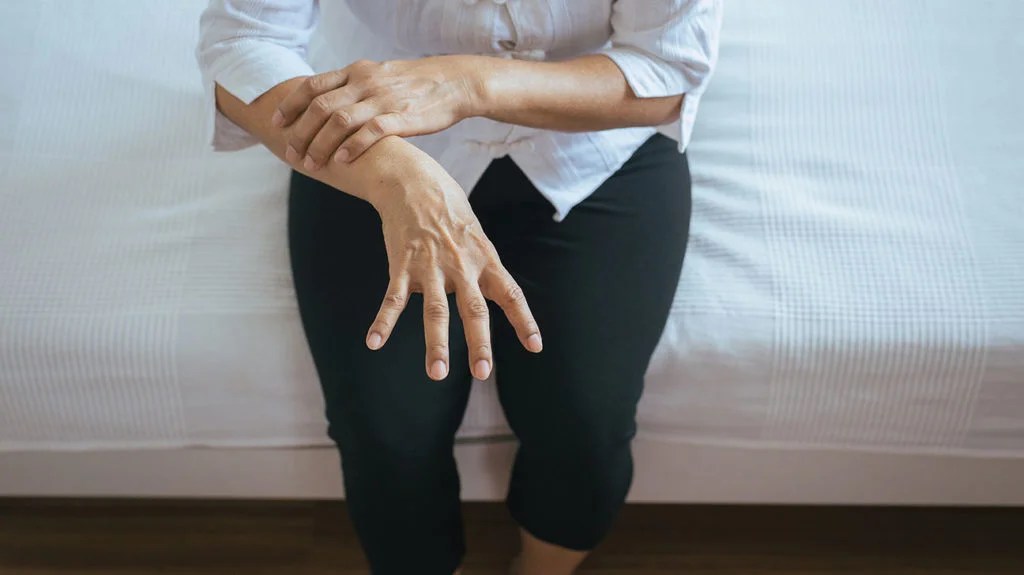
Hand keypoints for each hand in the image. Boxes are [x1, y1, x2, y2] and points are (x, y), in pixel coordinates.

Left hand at [274, 56, 483, 168]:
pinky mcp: (401, 117)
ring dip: (320, 144)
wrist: (454, 83)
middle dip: (300, 131)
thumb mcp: (379, 75)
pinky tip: (340, 160)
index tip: (276, 121)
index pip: (313, 85)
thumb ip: (354, 86)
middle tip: (290, 151)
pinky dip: (351, 147)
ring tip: (311, 163)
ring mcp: (383, 99)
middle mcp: (365, 83)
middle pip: (321, 106)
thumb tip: (329, 102)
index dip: (291, 104)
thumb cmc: (414, 84)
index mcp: (357, 72)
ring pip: (340, 121)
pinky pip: (370, 132)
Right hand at [366, 155, 542, 381]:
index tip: (534, 346)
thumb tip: (493, 301)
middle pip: (474, 309)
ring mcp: (431, 266)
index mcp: (485, 259)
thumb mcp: (477, 237)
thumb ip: (483, 270)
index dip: (523, 321)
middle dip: (478, 343)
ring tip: (437, 373)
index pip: (511, 294)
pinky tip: (374, 343)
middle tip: (482, 373)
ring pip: (435, 311)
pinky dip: (383, 322)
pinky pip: (392, 299)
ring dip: (436, 344)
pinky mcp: (402, 264)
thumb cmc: (450, 212)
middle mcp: (461, 265)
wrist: (414, 181)